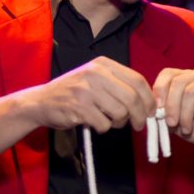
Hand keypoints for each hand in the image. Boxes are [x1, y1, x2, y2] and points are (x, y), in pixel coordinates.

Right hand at [22, 56, 153, 131]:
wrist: (41, 101)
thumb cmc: (74, 92)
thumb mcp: (96, 78)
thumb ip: (120, 85)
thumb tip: (149, 103)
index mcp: (103, 64)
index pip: (138, 80)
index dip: (149, 99)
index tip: (152, 111)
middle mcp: (96, 74)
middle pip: (132, 98)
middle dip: (140, 116)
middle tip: (139, 125)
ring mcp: (86, 90)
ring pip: (120, 113)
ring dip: (119, 123)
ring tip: (110, 121)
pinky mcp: (79, 108)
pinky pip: (104, 124)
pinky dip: (103, 128)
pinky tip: (95, 123)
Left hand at [152, 67, 193, 150]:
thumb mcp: (177, 120)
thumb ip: (165, 112)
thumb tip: (155, 108)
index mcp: (187, 77)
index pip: (168, 74)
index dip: (159, 91)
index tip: (157, 111)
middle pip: (179, 83)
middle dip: (172, 107)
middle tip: (171, 124)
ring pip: (192, 91)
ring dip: (186, 115)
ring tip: (187, 128)